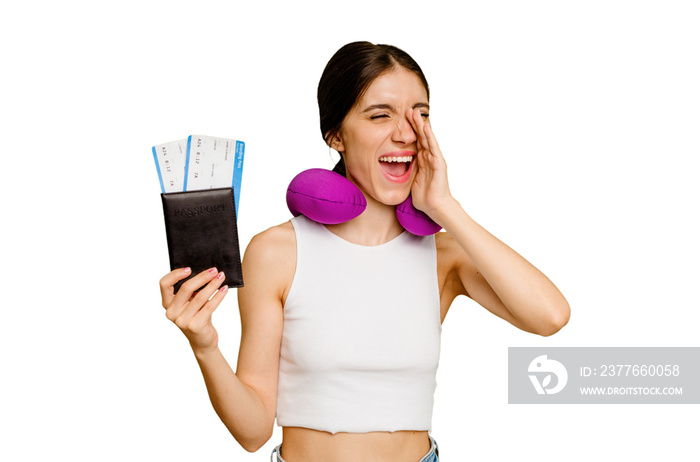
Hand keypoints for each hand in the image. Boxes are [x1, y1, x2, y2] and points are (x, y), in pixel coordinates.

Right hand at [159, 267, 227, 353]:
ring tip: (221, 277)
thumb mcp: (190, 303)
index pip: (164, 284)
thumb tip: (206, 271)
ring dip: (212, 285)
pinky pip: (209, 306)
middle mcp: (171, 312)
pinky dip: (218, 296)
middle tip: (214, 270)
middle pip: (185, 288)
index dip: (175, 274)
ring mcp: (182, 320)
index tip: (190, 268)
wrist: (203, 341)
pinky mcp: (195, 326)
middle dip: (202, 277)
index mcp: (167, 303)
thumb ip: (191, 290)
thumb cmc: (197, 317)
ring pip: (199, 296)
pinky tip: (224, 289)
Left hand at [407, 107, 454, 221]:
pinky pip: (433, 147)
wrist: (434, 206)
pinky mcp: (438, 163)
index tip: (402, 118)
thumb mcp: (410, 179)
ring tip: (416, 113)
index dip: (410, 130)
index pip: (415, 141)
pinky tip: (426, 127)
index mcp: (422, 160)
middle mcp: (429, 157)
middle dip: (415, 123)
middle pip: (421, 136)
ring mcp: (434, 159)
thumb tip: (390, 169)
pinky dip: (429, 137)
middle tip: (408, 109)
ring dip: (421, 125)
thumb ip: (405, 170)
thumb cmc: (423, 196)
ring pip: (427, 138)